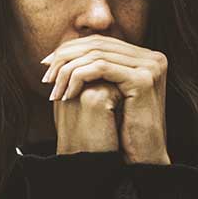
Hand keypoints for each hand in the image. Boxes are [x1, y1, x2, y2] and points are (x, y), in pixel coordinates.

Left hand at [41, 35, 169, 164]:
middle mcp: (151, 57)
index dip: (70, 50)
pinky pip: (102, 68)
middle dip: (66, 59)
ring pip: (96, 56)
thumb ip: (94, 71)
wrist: (143, 157)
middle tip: (46, 75)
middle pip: (97, 45)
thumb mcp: (107, 93)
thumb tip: (62, 52)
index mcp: (144, 57)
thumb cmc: (122, 130)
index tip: (47, 64)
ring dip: (68, 72)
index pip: (100, 42)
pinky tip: (67, 95)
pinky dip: (79, 78)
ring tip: (54, 90)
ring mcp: (150, 66)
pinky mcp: (143, 79)